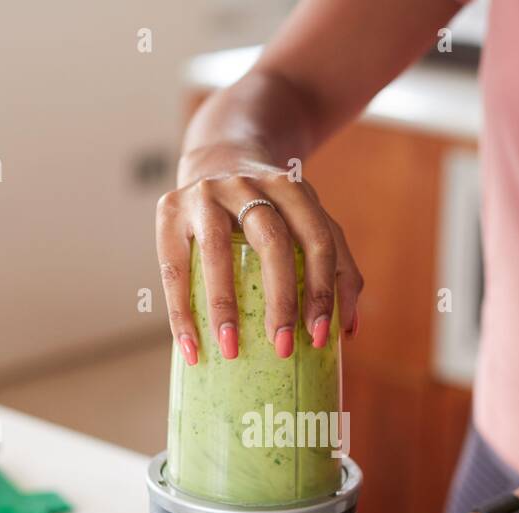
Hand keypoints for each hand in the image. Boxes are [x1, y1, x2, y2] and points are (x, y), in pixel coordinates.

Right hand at [155, 142, 362, 364]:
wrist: (216, 157)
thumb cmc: (269, 209)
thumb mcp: (305, 221)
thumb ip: (335, 266)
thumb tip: (349, 330)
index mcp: (292, 190)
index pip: (319, 240)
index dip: (324, 290)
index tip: (321, 338)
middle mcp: (250, 184)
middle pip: (273, 242)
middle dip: (282, 301)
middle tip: (283, 347)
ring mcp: (207, 193)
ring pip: (217, 250)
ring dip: (225, 305)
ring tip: (231, 350)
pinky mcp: (169, 207)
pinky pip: (173, 267)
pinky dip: (180, 311)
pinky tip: (191, 346)